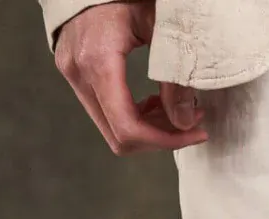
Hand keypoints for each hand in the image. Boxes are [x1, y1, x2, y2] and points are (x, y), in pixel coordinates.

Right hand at [54, 1, 206, 154]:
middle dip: (160, 136)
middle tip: (192, 121)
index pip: (128, 128)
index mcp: (98, 61)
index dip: (165, 140)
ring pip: (112, 127)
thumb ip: (176, 77)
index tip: (196, 133)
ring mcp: (72, 73)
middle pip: (119, 135)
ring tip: (178, 108)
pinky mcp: (75, 72)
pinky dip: (133, 115)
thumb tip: (185, 121)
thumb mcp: (162, 29)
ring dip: (149, 127)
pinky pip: (105, 110)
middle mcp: (78, 72)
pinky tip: (155, 101)